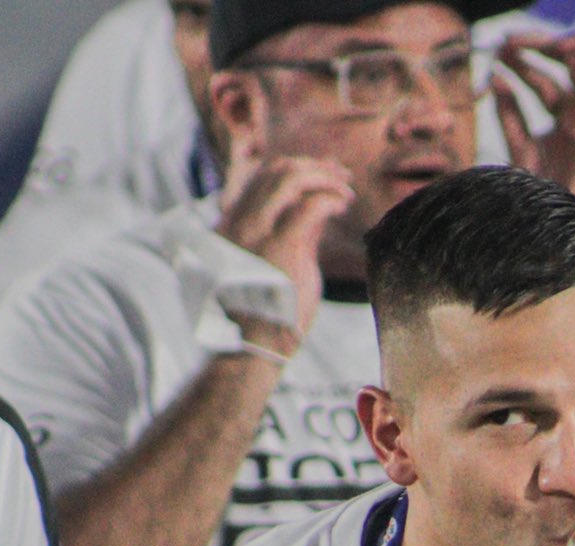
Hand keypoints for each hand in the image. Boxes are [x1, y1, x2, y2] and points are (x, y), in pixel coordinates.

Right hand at [213, 139, 353, 343]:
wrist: (251, 348)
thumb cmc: (264, 317)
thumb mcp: (272, 267)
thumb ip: (293, 236)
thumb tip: (320, 211)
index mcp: (229, 226)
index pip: (261, 179)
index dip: (294, 169)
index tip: (320, 174)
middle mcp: (238, 222)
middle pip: (275, 170)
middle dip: (312, 167)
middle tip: (340, 176)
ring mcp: (256, 232)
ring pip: (289, 178)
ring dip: (323, 176)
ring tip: (345, 189)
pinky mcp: (280, 246)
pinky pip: (310, 205)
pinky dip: (330, 197)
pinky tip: (343, 204)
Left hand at [492, 32, 574, 222]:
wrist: (561, 221)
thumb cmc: (542, 196)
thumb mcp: (519, 144)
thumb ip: (509, 112)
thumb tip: (497, 77)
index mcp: (568, 119)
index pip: (550, 74)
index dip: (526, 57)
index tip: (499, 51)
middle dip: (544, 43)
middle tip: (513, 41)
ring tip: (551, 47)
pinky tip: (568, 63)